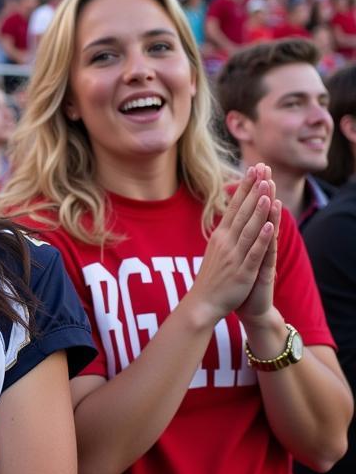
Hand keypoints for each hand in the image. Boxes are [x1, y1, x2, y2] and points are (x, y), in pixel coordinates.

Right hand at [188, 165, 275, 326]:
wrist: (202, 304)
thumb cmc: (211, 279)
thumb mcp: (216, 252)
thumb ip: (225, 235)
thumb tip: (230, 220)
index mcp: (220, 237)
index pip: (234, 207)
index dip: (245, 188)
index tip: (253, 170)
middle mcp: (226, 242)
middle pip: (242, 212)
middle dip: (253, 190)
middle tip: (261, 169)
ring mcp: (234, 256)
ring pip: (249, 228)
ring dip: (259, 208)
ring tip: (268, 189)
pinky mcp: (243, 271)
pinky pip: (254, 252)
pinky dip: (262, 238)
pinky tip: (270, 225)